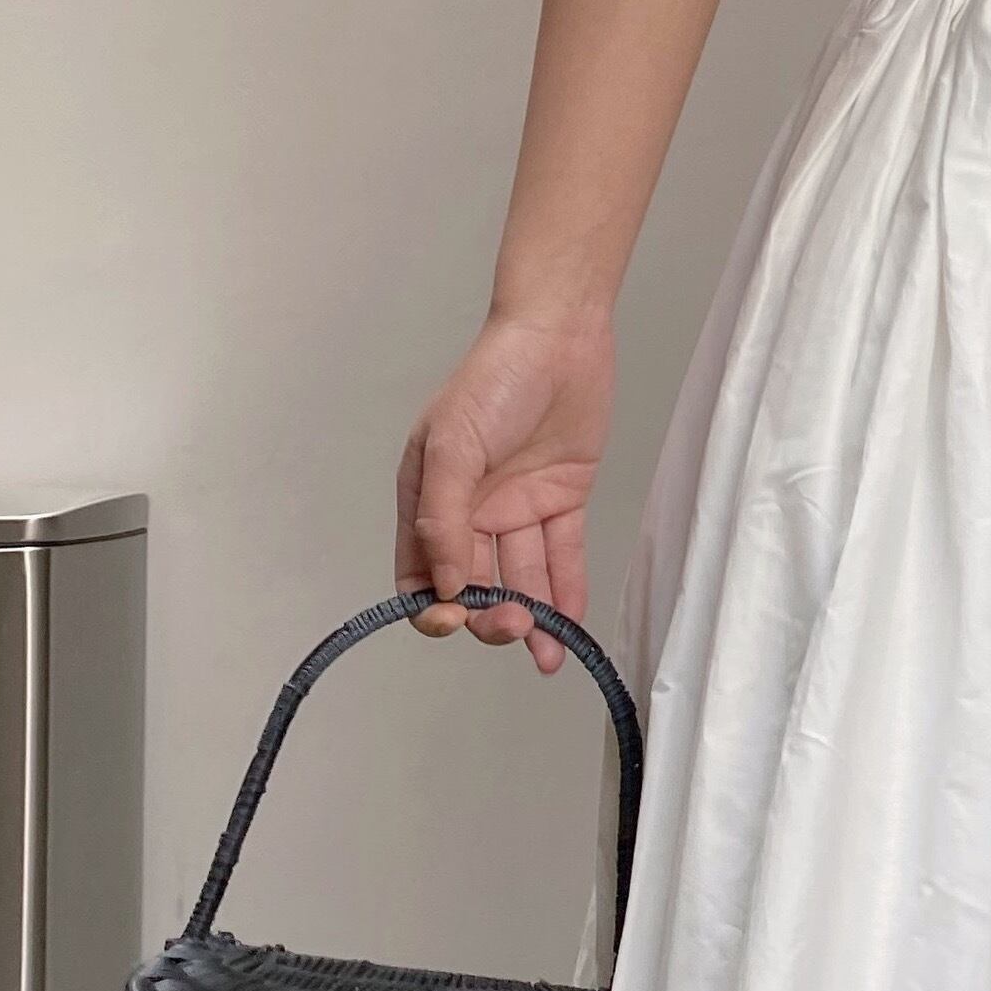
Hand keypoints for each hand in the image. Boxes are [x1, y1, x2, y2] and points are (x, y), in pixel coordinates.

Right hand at [394, 311, 614, 672]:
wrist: (559, 336)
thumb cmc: (493, 380)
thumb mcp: (453, 445)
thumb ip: (443, 517)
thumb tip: (445, 585)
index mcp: (428, 498)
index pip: (421, 573)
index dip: (432, 607)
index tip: (452, 619)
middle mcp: (471, 510)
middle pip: (474, 585)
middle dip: (489, 616)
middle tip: (512, 625)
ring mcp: (517, 508)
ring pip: (521, 579)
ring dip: (531, 620)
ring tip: (544, 653)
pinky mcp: (561, 501)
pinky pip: (561, 557)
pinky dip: (565, 594)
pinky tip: (569, 627)